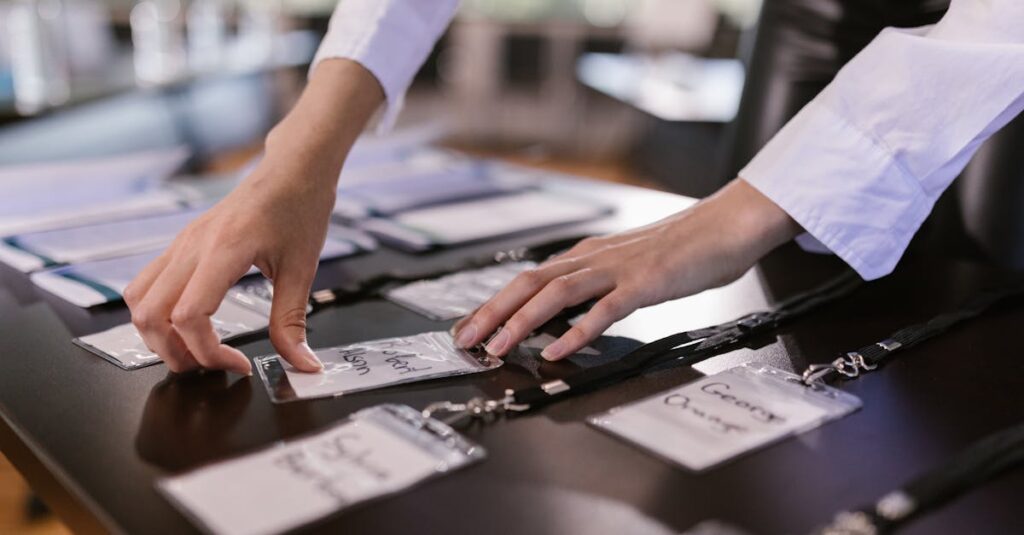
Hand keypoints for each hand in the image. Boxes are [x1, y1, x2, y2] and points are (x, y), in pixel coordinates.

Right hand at [124, 59, 382, 374]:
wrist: (293, 168)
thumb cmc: (300, 207)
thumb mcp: (303, 270)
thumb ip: (293, 322)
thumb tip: (302, 365)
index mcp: (224, 250)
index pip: (189, 315)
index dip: (208, 352)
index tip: (238, 365)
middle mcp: (192, 245)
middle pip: (149, 314)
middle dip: (174, 352)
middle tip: (210, 367)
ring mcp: (182, 243)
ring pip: (138, 299)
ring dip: (157, 335)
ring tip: (195, 350)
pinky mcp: (181, 244)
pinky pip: (148, 283)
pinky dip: (157, 313)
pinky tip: (190, 324)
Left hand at [451, 179, 801, 360]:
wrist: (725, 225)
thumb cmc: (682, 249)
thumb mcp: (627, 267)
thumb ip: (596, 287)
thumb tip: (566, 314)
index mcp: (587, 256)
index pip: (528, 279)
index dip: (493, 303)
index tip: (469, 326)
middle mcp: (593, 258)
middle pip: (529, 283)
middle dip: (491, 312)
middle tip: (463, 339)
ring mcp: (617, 269)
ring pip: (555, 294)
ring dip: (521, 322)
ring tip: (498, 348)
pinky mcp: (644, 283)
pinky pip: (603, 310)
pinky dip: (576, 331)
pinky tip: (558, 351)